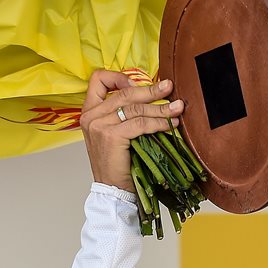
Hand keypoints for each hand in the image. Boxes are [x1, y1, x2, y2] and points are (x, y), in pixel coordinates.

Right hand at [79, 70, 184, 189]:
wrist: (112, 190)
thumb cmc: (118, 163)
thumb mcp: (116, 133)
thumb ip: (123, 114)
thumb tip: (152, 97)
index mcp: (89, 111)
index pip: (98, 79)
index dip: (120, 77)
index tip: (140, 84)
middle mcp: (90, 115)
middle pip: (124, 93)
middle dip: (151, 90)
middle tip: (169, 87)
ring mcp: (99, 125)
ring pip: (135, 108)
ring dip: (160, 108)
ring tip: (177, 108)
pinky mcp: (110, 136)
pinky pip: (140, 124)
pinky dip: (158, 123)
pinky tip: (170, 124)